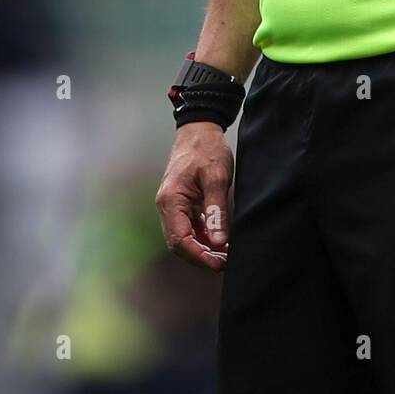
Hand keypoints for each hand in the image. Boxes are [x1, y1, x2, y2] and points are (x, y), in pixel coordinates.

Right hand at [155, 122, 233, 272]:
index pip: (179, 240)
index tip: (218, 264)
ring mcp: (174, 205)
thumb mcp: (216, 177)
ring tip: (226, 255)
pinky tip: (221, 241)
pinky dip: (204, 237)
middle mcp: (167, 206)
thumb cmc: (206, 149)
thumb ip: (216, 210)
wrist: (199, 129)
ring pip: (184, 237)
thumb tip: (219, 242)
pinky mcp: (183, 203)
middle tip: (225, 263)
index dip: (198, 256)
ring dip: (203, 249)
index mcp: (170, 200)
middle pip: (179, 243)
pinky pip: (190, 227)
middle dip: (201, 257)